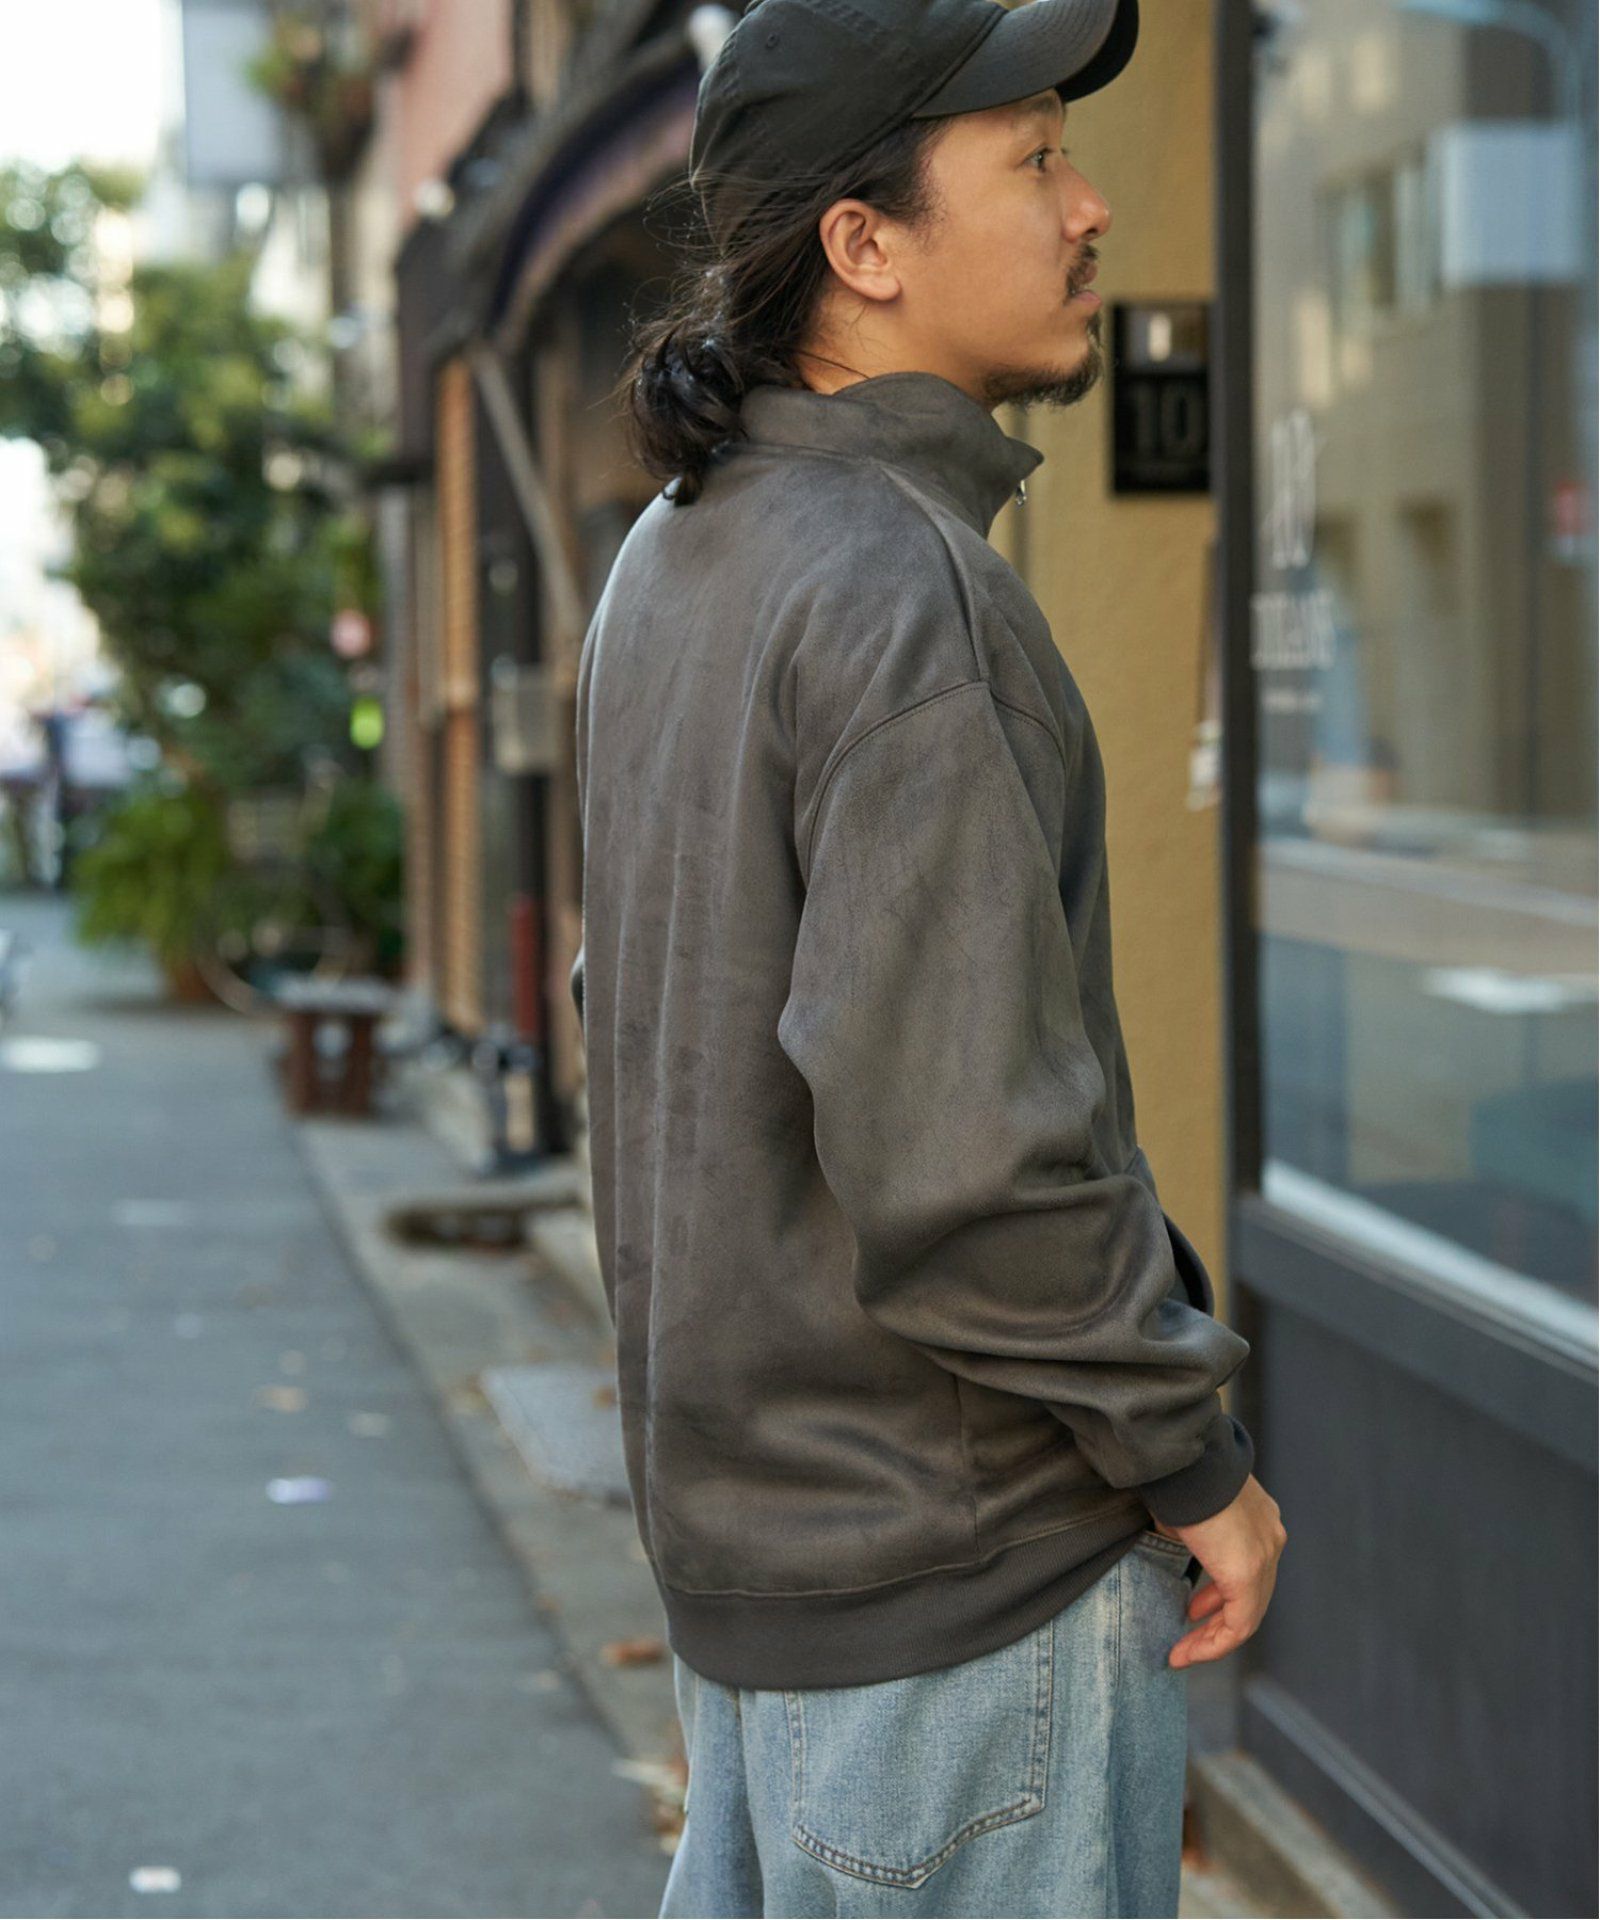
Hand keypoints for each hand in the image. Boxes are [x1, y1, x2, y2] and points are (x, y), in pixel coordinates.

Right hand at [1148, 1474, 1285, 1668]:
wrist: (1187, 1458)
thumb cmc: (1180, 1475)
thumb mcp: (1190, 1510)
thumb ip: (1193, 1535)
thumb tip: (1177, 1551)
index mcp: (1260, 1519)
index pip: (1249, 1570)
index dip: (1220, 1594)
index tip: (1193, 1608)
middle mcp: (1270, 1539)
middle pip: (1252, 1595)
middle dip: (1217, 1618)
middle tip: (1189, 1629)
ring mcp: (1264, 1557)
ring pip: (1246, 1614)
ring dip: (1214, 1636)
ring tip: (1186, 1650)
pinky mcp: (1247, 1574)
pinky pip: (1238, 1624)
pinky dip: (1214, 1643)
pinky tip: (1188, 1652)